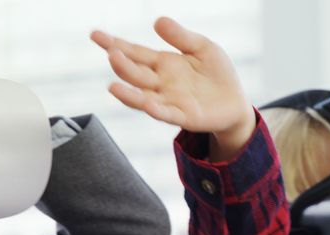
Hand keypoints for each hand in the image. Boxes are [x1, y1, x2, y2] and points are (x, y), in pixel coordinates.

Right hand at [91, 17, 255, 161]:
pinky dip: (157, 110)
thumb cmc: (217, 74)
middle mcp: (160, 83)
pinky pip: (167, 114)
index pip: (134, 52)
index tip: (94, 35)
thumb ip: (181, 37)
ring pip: (143, 97)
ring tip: (113, 87)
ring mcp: (169, 101)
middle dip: (122, 65)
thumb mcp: (202, 47)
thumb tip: (157, 20)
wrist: (235, 102)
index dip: (114, 44)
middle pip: (135, 74)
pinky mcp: (184, 117)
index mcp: (163, 64)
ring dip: (129, 94)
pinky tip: (148, 105)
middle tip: (112, 54)